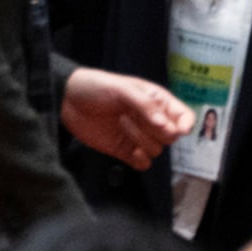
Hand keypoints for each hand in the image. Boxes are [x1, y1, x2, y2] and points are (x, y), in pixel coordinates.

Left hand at [62, 67, 192, 170]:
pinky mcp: (125, 150)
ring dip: (141, 141)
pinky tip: (128, 150)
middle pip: (172, 136)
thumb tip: (165, 125)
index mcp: (155, 100)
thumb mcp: (120, 88)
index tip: (177, 129)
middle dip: (156, 131)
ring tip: (120, 124)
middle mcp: (150, 120)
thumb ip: (144, 105)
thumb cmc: (94, 87)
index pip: (183, 116)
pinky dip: (139, 160)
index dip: (185, 124)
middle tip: (134, 118)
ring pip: (157, 150)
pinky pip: (143, 163)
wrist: (66, 100)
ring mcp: (137, 136)